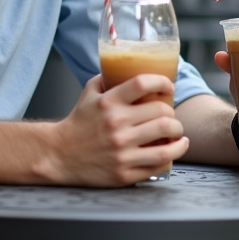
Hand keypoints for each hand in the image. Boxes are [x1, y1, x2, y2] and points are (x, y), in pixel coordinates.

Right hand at [46, 74, 188, 185]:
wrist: (59, 155)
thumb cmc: (78, 122)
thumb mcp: (88, 93)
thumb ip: (108, 78)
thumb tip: (130, 66)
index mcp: (108, 103)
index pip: (143, 83)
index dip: (163, 82)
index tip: (169, 87)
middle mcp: (116, 126)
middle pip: (162, 114)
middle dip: (173, 115)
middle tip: (172, 117)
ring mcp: (121, 151)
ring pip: (167, 141)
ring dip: (179, 136)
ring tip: (178, 135)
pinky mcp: (124, 173)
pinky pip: (159, 165)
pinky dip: (170, 157)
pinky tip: (171, 152)